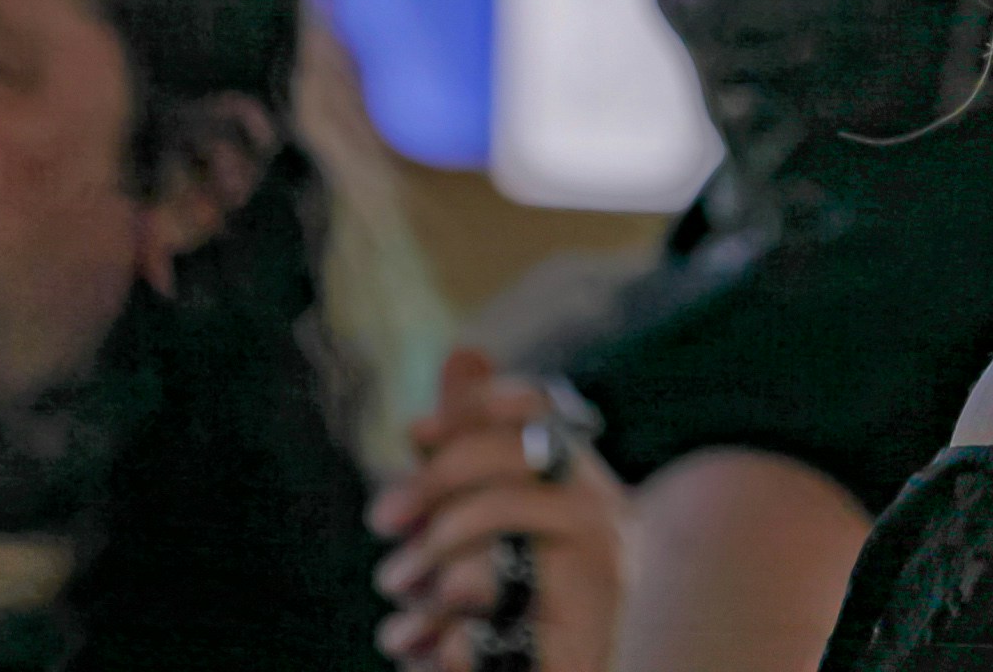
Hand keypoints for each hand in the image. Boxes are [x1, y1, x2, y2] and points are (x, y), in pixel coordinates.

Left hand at [371, 348, 626, 671]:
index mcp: (586, 480)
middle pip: (503, 471)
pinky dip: (442, 649)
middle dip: (430, 491)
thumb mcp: (492, 514)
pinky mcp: (574, 651)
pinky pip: (478, 641)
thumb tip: (463, 352)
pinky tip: (435, 652)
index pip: (535, 411)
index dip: (469, 410)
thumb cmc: (522, 595)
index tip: (414, 434)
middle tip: (384, 521)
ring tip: (400, 612)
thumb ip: (475, 443)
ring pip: (484, 562)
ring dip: (424, 583)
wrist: (570, 667)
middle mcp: (608, 522)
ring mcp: (597, 587)